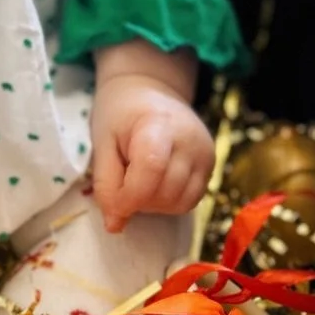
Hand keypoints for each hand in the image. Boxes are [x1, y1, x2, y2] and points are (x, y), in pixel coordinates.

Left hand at [89, 42, 213, 232]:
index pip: (150, 171)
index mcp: (159, 124)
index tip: (112, 201)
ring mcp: (206, 152)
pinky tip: (157, 182)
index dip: (128, 197)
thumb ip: (106, 183)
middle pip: (165, 193)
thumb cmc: (120, 112)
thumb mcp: (102, 141)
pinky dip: (170, 202)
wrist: (149, 88)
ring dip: (154, 204)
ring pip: (180, 203)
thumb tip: (115, 226)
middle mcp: (190, 139)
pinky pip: (192, 200)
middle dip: (138, 201)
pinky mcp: (212, 162)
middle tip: (123, 180)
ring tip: (140, 180)